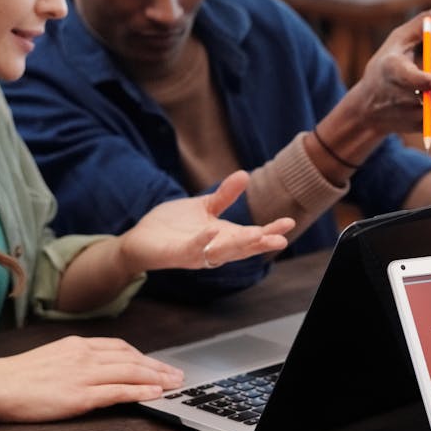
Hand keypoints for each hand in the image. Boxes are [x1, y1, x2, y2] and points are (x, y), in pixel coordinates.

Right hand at [0, 336, 184, 421]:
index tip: (157, 363)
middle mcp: (85, 355)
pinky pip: (118, 391)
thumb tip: (94, 369)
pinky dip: (140, 391)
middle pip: (132, 358)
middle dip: (158, 367)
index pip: (120, 347)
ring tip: (174, 384)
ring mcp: (84, 374)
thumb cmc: (15, 376)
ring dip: (157, 378)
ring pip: (130, 372)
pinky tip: (155, 394)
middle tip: (177, 374)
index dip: (143, 356)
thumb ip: (74, 360)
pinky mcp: (80, 395)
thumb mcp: (51, 358)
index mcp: (77, 344)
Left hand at [119, 171, 293, 272]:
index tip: (290, 222)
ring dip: (240, 245)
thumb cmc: (173, 225)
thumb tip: (245, 175)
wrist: (141, 238)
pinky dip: (204, 241)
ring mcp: (197, 254)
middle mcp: (215, 249)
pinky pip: (194, 249)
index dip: (270, 231)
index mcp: (224, 238)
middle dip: (262, 243)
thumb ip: (224, 195)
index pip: (251, 237)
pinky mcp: (177, 255)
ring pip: (223, 253)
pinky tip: (213, 230)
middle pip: (243, 248)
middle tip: (282, 238)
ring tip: (257, 234)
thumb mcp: (204, 206)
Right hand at [342, 0, 430, 136]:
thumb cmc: (385, 65)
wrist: (367, 107)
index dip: (422, 81)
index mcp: (392, 71)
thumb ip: (423, 23)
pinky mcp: (419, 125)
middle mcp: (400, 96)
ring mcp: (410, 113)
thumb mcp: (398, 39)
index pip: (407, 78)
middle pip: (425, 101)